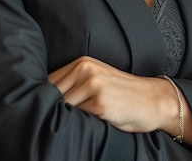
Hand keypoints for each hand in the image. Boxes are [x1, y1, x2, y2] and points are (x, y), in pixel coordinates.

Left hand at [48, 55, 169, 132]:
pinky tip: (80, 128)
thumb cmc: (122, 94)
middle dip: (49, 109)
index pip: (49, 82)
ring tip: (63, 127)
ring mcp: (94, 86)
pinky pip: (78, 118)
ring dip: (61, 119)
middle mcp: (86, 70)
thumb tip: (43, 100)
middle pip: (52, 94)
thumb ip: (74, 84)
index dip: (41, 98)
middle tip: (47, 121)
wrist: (152, 100)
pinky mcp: (101, 104)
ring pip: (63, 108)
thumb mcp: (97, 79)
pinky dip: (76, 125)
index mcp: (82, 63)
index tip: (39, 109)